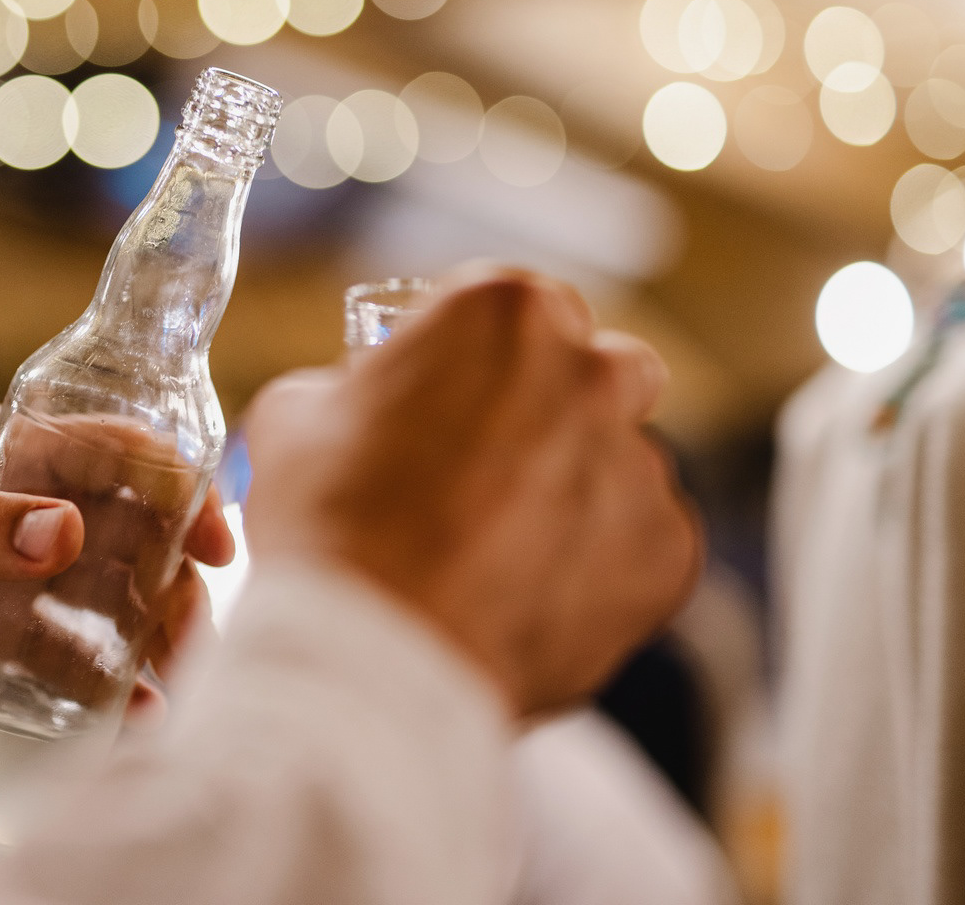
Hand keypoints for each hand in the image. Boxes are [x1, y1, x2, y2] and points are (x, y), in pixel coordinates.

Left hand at [0, 404, 232, 695]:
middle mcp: (19, 503)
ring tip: (168, 685)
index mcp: (2, 448)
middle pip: (129, 529)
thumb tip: (67, 533)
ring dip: (150, 633)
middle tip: (193, 636)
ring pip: (109, 593)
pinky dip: (103, 679)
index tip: (219, 536)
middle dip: (175, 578)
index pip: (113, 447)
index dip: (177, 482)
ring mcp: (9, 568)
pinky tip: (126, 716)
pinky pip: (67, 650)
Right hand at [243, 265, 700, 717]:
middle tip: (485, 463)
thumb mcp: (295, 418)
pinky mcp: (669, 553)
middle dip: (553, 402)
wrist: (374, 659)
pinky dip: (595, 563)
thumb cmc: (329, 528)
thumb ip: (350, 388)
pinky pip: (640, 542)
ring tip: (494, 551)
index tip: (446, 394)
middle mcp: (592, 372)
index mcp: (503, 312)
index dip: (472, 353)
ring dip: (573, 488)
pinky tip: (526, 594)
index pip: (509, 304)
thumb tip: (362, 405)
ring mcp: (641, 465)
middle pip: (594, 367)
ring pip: (620, 460)